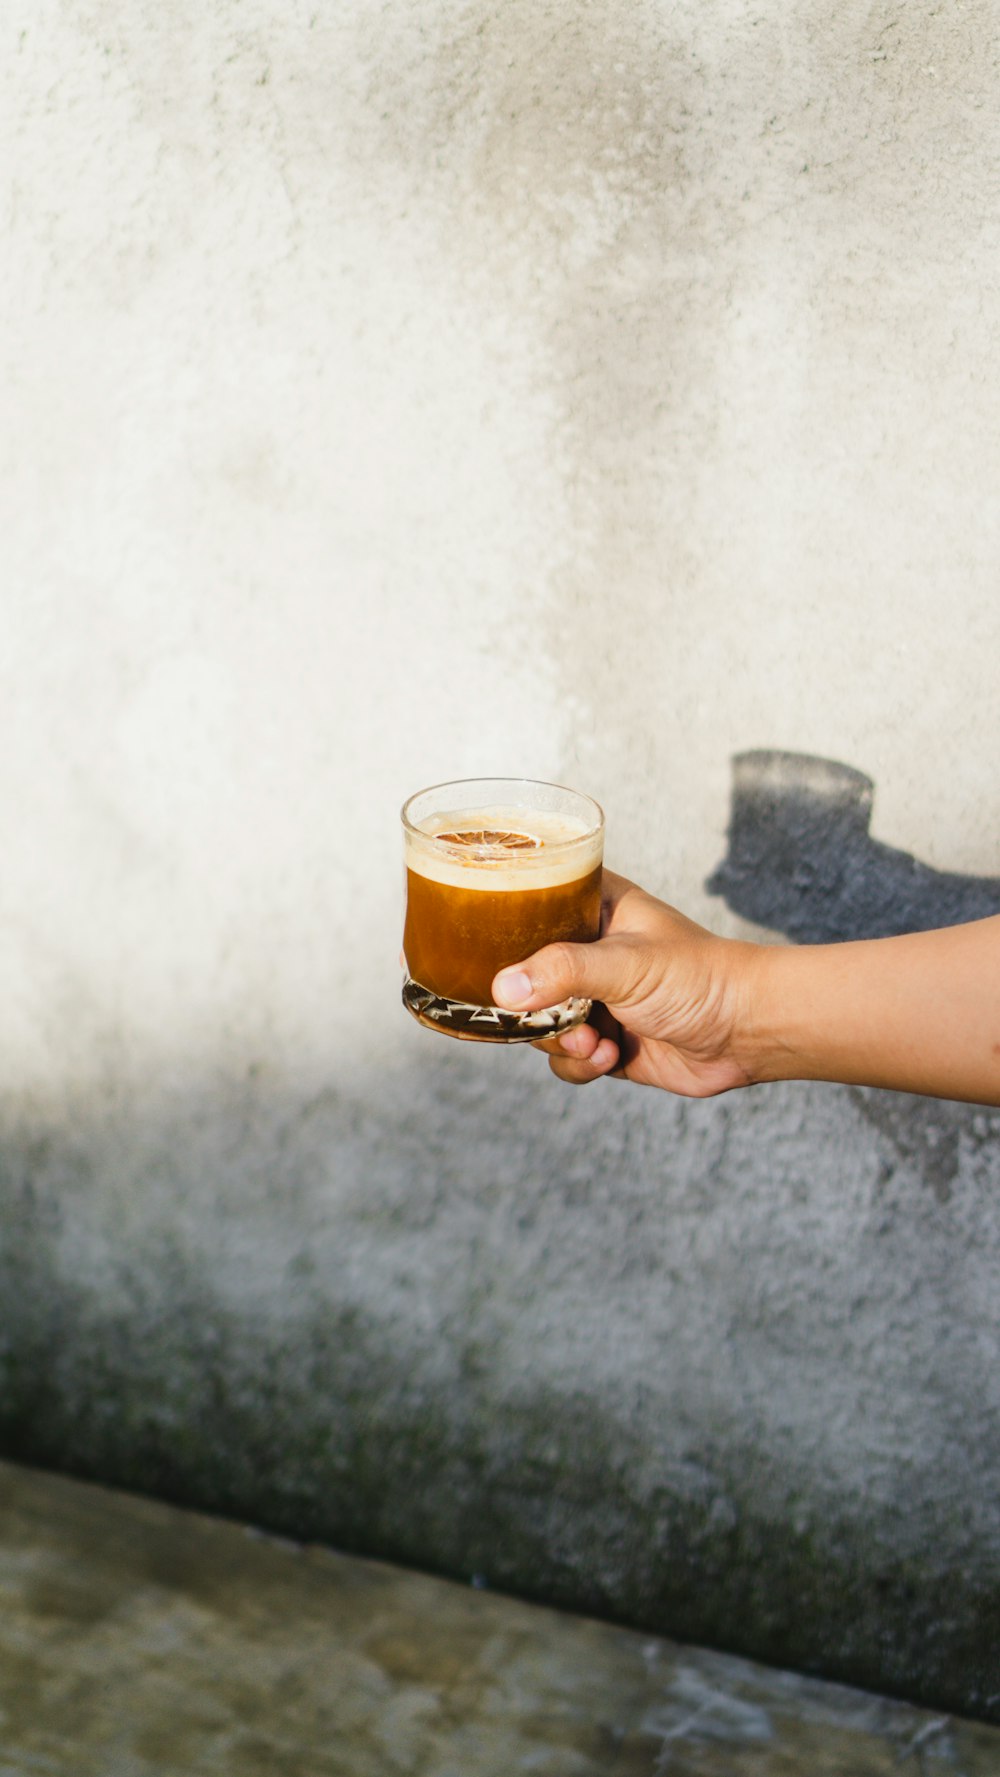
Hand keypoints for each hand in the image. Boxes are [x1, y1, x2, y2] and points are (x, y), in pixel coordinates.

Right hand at [492, 870, 761, 1093]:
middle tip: (550, 1014)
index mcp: (594, 908)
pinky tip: (611, 1058)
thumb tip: (503, 990)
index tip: (481, 948)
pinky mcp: (605, 1041)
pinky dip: (579, 1064)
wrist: (749, 1033)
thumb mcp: (625, 964)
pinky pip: (564, 1058)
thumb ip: (562, 972)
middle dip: (533, 1006)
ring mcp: (595, 998)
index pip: (529, 903)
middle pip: (522, 975)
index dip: (502, 926)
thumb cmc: (699, 977)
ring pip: (539, 1024)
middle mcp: (588, 951)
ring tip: (595, 1040)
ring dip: (560, 1041)